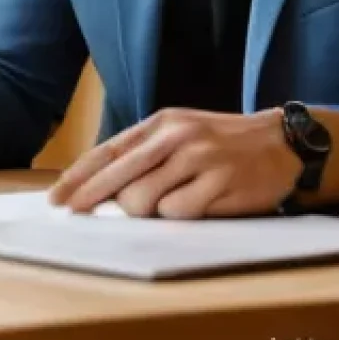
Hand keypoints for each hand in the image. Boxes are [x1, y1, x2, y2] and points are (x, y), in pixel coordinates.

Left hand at [48, 107, 302, 218]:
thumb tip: (100, 189)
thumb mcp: (180, 134)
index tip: (57, 198)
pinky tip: (198, 204)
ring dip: (146, 211)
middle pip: (118, 175)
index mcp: (160, 123)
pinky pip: (179, 212)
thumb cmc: (221, 144)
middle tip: (70, 215)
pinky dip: (180, 216)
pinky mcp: (220, 183)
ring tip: (170, 200)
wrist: (282, 143)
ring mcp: (198, 159)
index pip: (108, 151)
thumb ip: (144, 155)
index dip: (78, 177)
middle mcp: (176, 137)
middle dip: (90, 198)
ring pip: (145, 199)